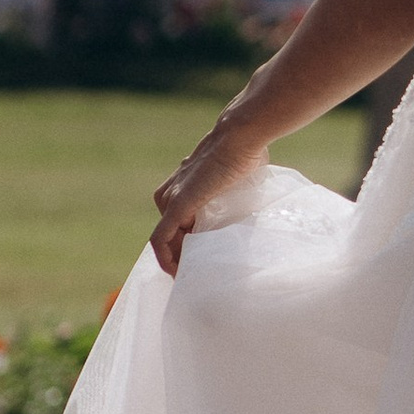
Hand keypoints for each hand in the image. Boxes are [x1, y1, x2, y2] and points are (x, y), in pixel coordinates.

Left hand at [151, 118, 269, 277]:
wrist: (239, 138)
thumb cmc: (245, 154)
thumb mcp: (235, 182)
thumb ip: (231, 196)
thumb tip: (252, 211)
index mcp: (179, 189)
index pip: (177, 226)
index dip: (187, 246)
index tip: (203, 261)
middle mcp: (168, 194)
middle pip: (171, 234)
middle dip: (182, 255)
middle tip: (199, 274)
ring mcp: (169, 199)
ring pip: (166, 239)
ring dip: (176, 260)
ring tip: (192, 276)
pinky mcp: (176, 206)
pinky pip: (161, 239)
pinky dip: (166, 258)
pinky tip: (177, 272)